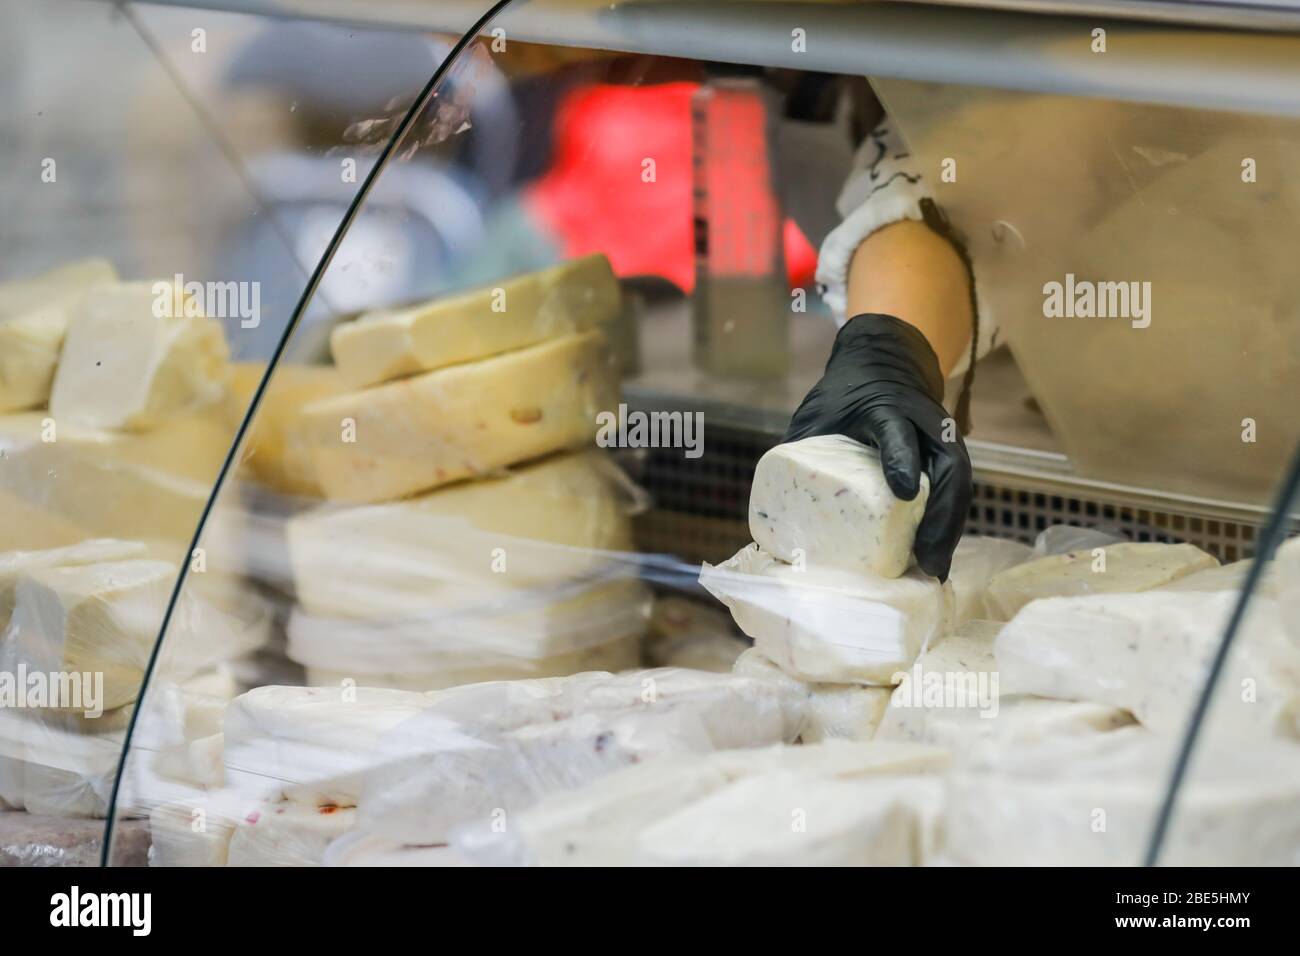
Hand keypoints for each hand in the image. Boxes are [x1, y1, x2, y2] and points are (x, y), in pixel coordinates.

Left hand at [784, 313, 971, 580]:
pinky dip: (950, 522)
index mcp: (886, 406)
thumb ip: (802, 447)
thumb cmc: (846, 392)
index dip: (901, 459)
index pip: (896, 432)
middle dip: (940, 515)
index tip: (903, 492)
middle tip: (925, 558)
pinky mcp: (948, 453)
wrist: (886, 362)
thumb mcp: (819, 410)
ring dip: (950, 527)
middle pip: (947, 467)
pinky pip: (957, 489)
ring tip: (935, 568)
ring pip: (959, 483)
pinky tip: (937, 555)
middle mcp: (922, 421)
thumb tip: (776, 507)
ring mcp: (941, 437)